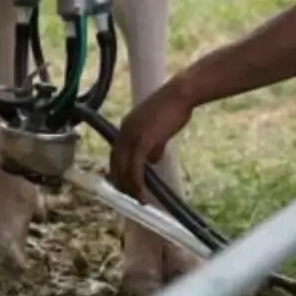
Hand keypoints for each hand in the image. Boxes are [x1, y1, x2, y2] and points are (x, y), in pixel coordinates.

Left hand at [108, 79, 194, 202]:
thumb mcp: (160, 129)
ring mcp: (131, 136)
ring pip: (123, 168)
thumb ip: (154, 146)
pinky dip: (136, 182)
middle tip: (128, 199)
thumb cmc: (174, 108)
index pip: (116, 155)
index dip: (118, 172)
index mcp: (125, 128)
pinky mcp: (142, 141)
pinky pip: (134, 167)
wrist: (180, 95)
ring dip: (129, 187)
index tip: (124, 187)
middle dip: (121, 184)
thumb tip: (152, 162)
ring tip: (138, 200)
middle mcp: (123, 133)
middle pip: (116, 164)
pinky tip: (142, 192)